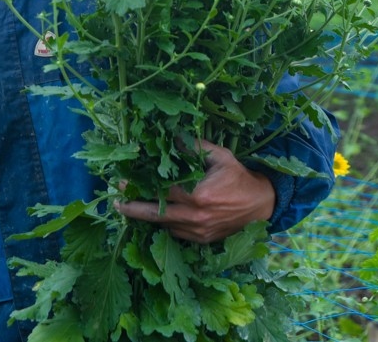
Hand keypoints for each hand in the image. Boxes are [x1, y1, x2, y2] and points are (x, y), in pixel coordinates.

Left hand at [114, 140, 274, 243]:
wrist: (261, 204)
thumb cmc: (238, 177)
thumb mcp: (219, 157)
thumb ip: (194, 147)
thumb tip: (170, 136)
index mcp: (199, 195)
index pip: (161, 191)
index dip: (140, 186)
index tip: (123, 181)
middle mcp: (196, 217)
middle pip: (155, 214)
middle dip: (133, 208)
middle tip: (116, 201)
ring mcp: (198, 232)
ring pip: (164, 225)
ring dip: (146, 217)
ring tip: (127, 207)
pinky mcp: (201, 240)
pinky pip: (175, 233)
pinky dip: (164, 224)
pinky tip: (152, 215)